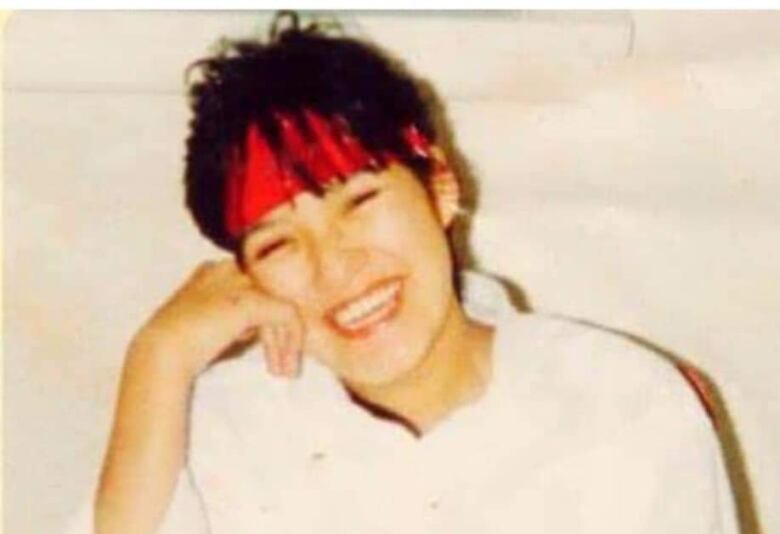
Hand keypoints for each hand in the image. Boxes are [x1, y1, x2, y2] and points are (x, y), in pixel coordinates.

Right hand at [132, 259, 304, 379]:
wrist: (162, 354)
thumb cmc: (182, 348)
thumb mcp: (215, 327)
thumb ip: (241, 322)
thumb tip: (267, 330)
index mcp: (214, 271)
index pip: (256, 287)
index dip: (268, 318)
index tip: (272, 349)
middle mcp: (228, 269)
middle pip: (271, 293)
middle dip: (281, 329)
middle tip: (285, 362)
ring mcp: (240, 282)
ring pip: (280, 304)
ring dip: (287, 340)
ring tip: (287, 371)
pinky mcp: (250, 299)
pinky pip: (286, 314)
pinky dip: (291, 340)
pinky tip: (285, 365)